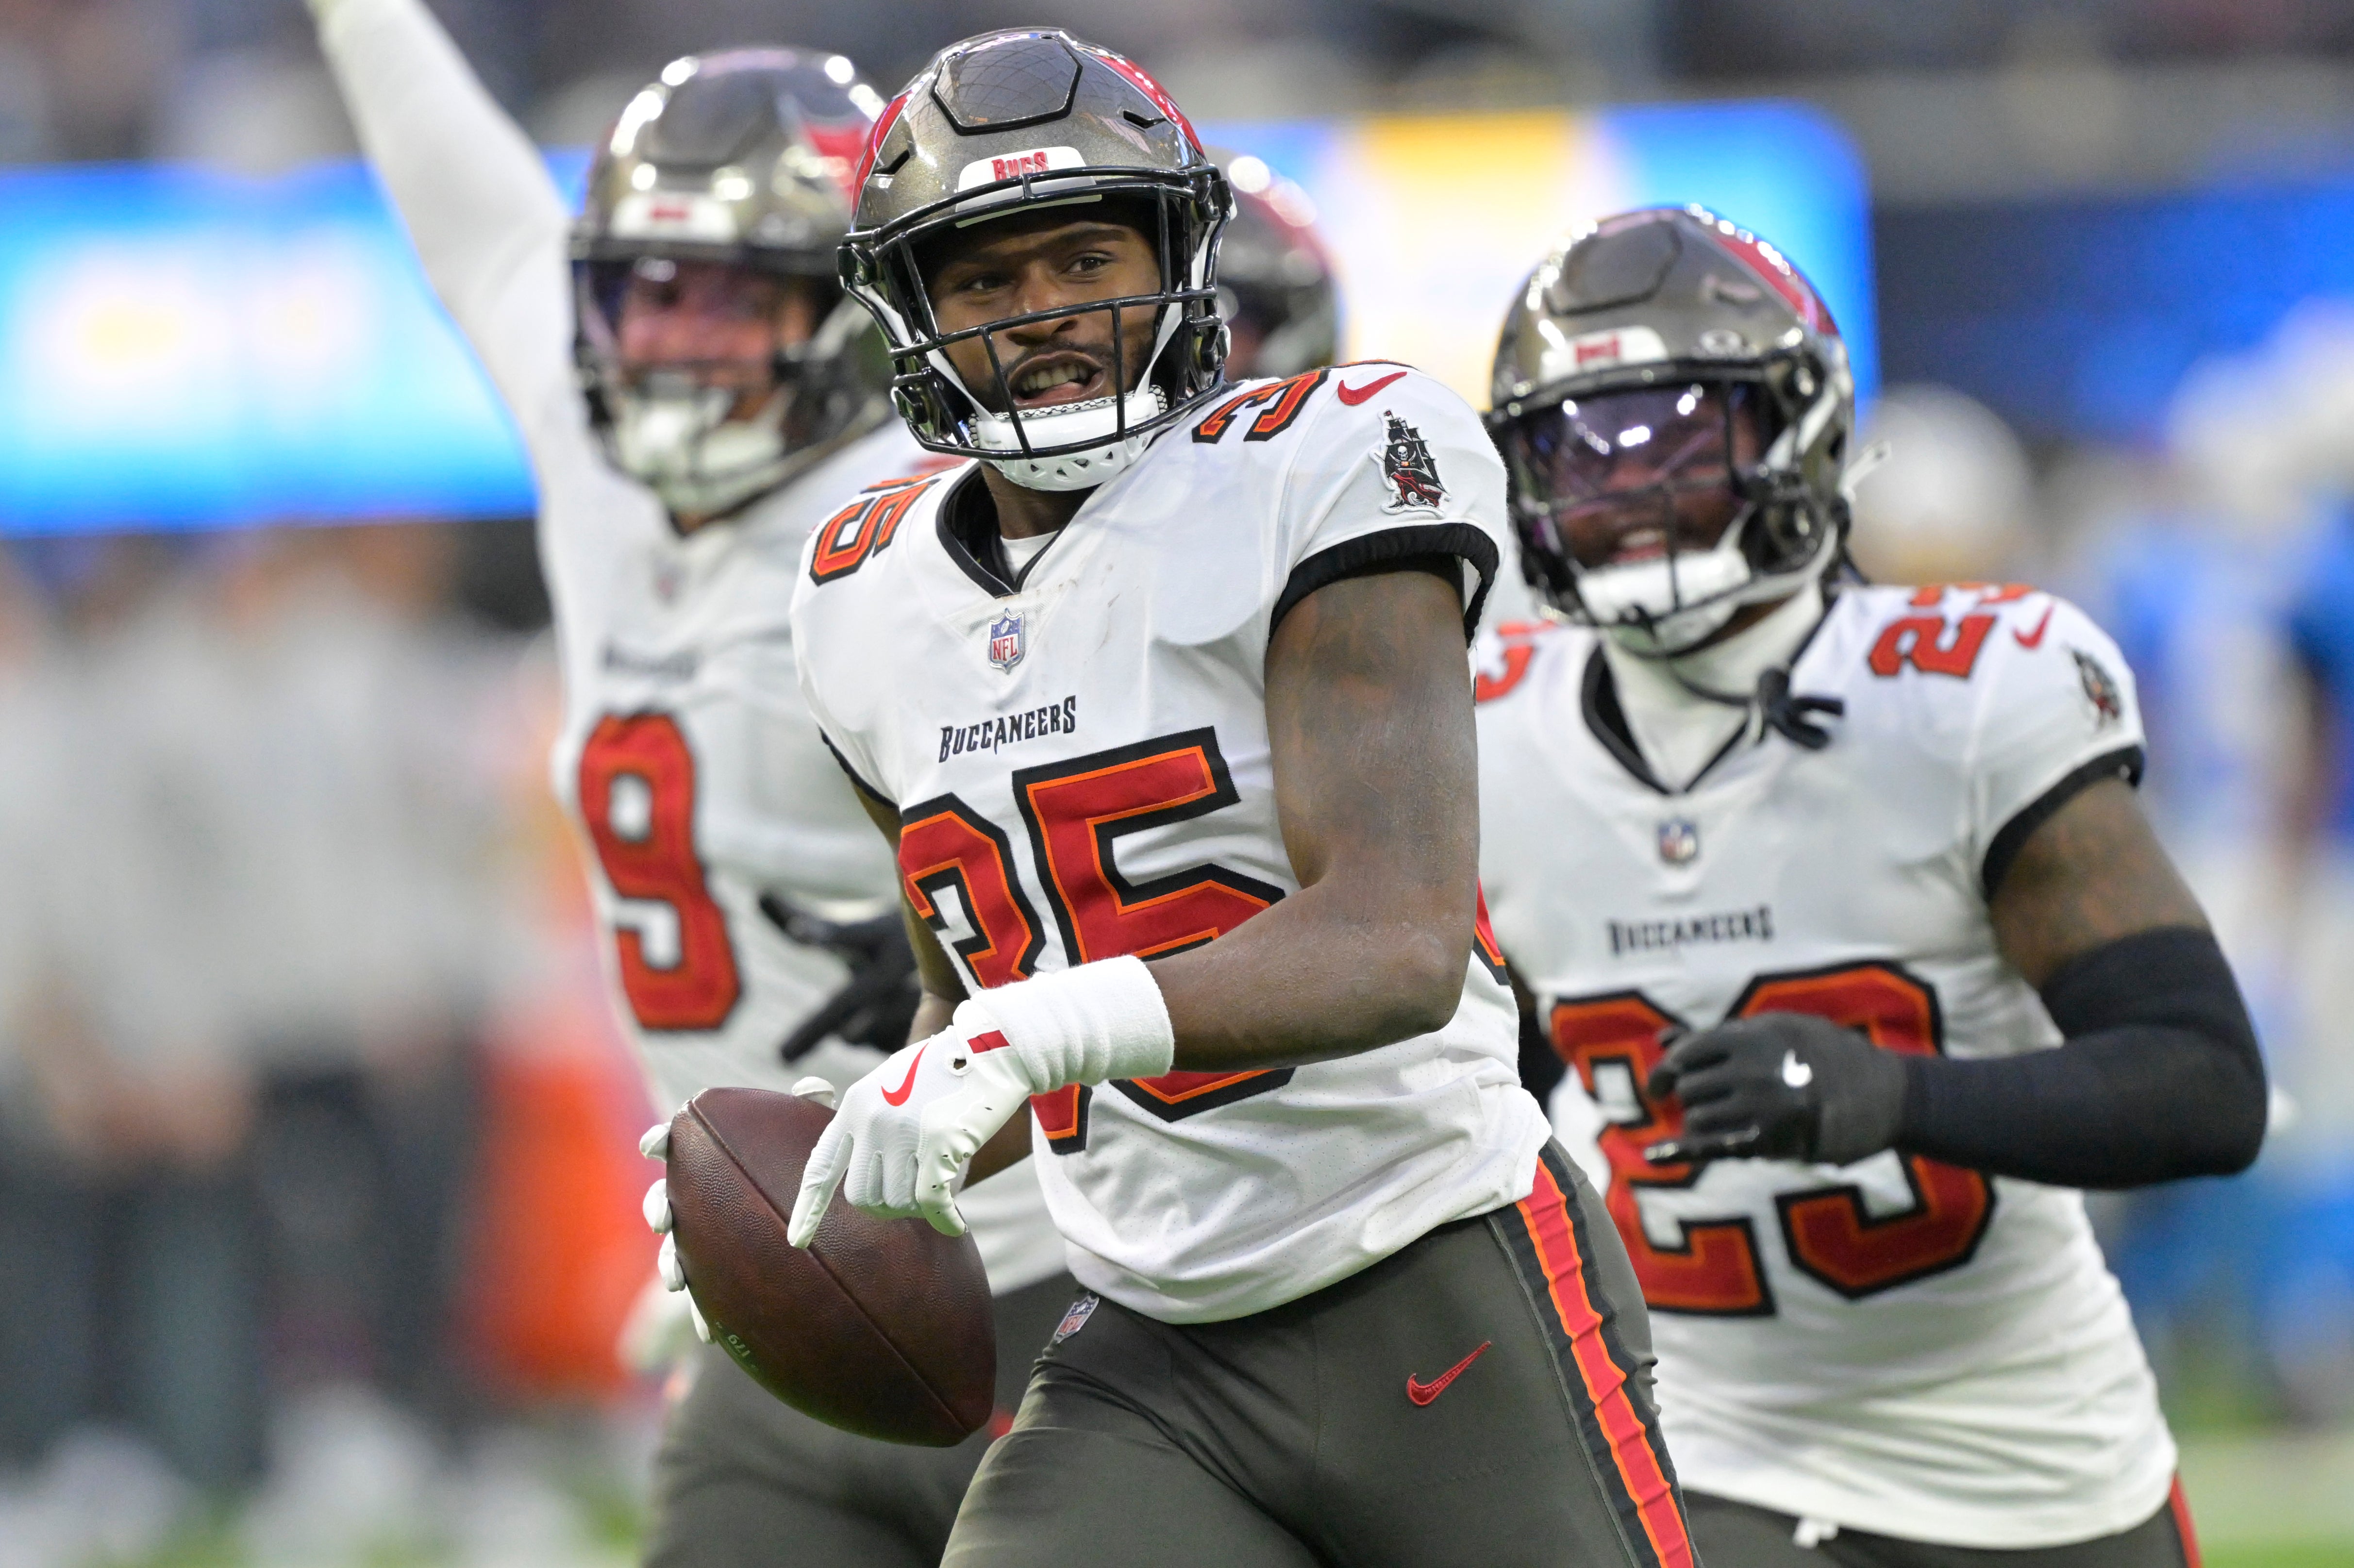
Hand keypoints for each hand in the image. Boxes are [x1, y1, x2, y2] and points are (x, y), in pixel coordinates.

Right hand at [640, 1077, 839, 1345]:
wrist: (826, 1231)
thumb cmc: (809, 1171)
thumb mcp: (819, 1140)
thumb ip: (813, 1112)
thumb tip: (813, 1087)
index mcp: (713, 1158)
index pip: (678, 1143)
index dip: (660, 1140)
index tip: (653, 1145)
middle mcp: (699, 1197)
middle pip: (664, 1196)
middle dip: (657, 1205)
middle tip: (665, 1218)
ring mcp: (703, 1238)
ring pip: (673, 1249)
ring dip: (668, 1263)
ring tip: (676, 1279)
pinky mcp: (715, 1274)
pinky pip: (701, 1294)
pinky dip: (699, 1312)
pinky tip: (707, 1333)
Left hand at [786, 1020, 1036, 1245]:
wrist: (993, 1045)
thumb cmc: (947, 1070)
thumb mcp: (894, 1083)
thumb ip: (872, 1122)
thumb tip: (867, 1183)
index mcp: (856, 1104)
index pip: (823, 1165)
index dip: (809, 1207)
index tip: (797, 1240)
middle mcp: (873, 1117)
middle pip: (863, 1196)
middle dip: (887, 1207)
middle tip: (914, 1197)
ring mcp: (904, 1129)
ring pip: (898, 1201)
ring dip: (919, 1207)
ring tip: (940, 1186)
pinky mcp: (939, 1140)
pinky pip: (931, 1202)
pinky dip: (943, 1220)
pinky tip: (954, 1224)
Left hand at [1643, 1012, 1907, 1167]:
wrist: (1889, 1093)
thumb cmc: (1830, 1056)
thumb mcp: (1780, 1031)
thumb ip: (1722, 1036)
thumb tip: (1664, 1040)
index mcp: (1755, 1035)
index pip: (1689, 1053)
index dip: (1667, 1070)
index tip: (1659, 1086)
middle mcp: (1754, 1068)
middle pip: (1690, 1088)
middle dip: (1688, 1099)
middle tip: (1700, 1105)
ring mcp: (1764, 1106)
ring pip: (1699, 1119)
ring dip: (1700, 1124)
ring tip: (1719, 1124)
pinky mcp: (1776, 1141)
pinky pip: (1716, 1146)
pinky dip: (1682, 1150)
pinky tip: (1657, 1154)